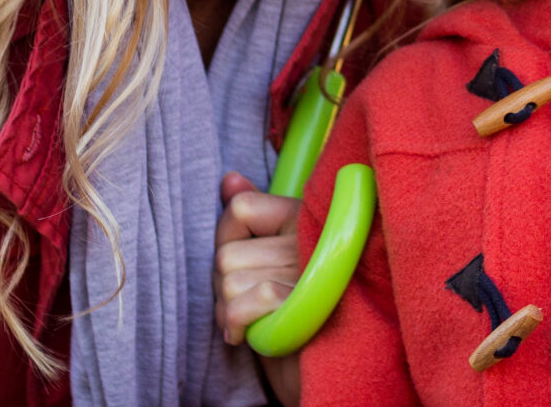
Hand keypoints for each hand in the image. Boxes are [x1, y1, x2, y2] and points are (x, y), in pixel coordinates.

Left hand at [214, 171, 304, 348]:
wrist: (325, 370)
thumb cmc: (293, 313)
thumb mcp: (267, 261)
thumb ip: (252, 217)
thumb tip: (229, 180)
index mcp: (306, 218)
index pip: (240, 208)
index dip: (227, 240)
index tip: (244, 265)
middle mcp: (312, 238)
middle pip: (225, 254)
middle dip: (224, 289)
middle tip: (249, 305)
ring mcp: (311, 271)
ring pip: (230, 282)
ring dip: (230, 312)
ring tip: (253, 321)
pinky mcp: (305, 304)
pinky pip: (247, 303)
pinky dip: (240, 325)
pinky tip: (255, 334)